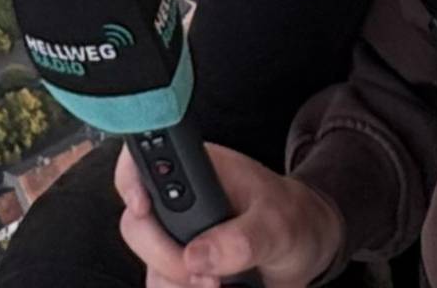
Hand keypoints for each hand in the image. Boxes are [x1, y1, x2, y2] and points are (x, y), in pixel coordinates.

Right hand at [114, 141, 342, 287]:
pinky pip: (163, 287)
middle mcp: (177, 202)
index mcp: (196, 172)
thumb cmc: (291, 219)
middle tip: (206, 275)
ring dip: (178, 285)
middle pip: (137, 228)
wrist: (306, 249)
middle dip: (167, 257)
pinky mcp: (179, 270)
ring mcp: (175, 238)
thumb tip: (198, 256)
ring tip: (220, 286)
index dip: (130, 182)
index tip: (144, 208)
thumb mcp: (278, 224)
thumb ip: (243, 238)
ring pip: (149, 266)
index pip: (142, 162)